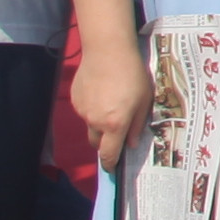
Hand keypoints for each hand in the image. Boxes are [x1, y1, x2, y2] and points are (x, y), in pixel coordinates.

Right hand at [68, 31, 151, 176]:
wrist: (107, 51)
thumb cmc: (132, 74)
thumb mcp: (144, 100)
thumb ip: (137, 125)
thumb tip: (131, 143)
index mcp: (115, 125)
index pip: (109, 154)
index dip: (110, 164)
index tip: (113, 169)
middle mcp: (96, 122)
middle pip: (97, 143)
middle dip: (105, 143)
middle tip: (116, 131)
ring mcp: (83, 111)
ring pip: (90, 126)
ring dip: (99, 123)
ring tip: (112, 103)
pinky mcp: (76, 100)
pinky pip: (85, 111)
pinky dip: (92, 108)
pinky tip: (102, 91)